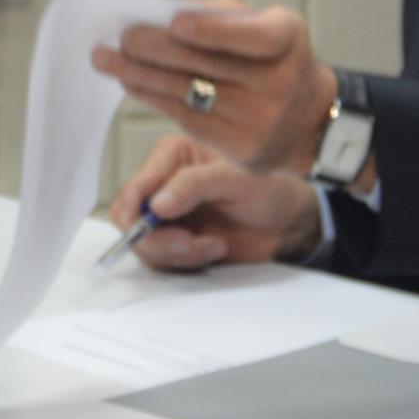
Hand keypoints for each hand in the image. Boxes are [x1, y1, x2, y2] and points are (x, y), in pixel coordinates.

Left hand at [92, 0, 334, 174]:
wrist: (309, 123)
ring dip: (139, 74)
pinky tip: (129, 81)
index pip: (250, 37)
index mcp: (287, 42)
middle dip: (156, 49)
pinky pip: (184, 118)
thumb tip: (163, 15)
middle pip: (207, 66)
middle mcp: (279, 84)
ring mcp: (259, 122)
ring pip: (187, 93)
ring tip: (104, 58)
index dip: (212, 30)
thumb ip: (221, 16)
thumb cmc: (272, 59)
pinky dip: (152, 96)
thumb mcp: (266, 26)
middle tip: (120, 36)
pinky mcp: (239, 150)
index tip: (173, 23)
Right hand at [103, 133, 324, 271]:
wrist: (289, 225)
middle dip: (158, 239)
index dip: (139, 212)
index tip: (162, 227)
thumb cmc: (270, 191)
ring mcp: (168, 215)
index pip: (135, 186)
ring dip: (178, 253)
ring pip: (144, 244)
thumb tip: (157, 204)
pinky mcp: (176, 240)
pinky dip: (186, 262)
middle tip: (189, 244)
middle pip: (129, 219)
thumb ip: (194, 185)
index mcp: (172, 156)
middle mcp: (163, 184)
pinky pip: (161, 260)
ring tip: (213, 245)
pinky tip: (213, 250)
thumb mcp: (237, 179)